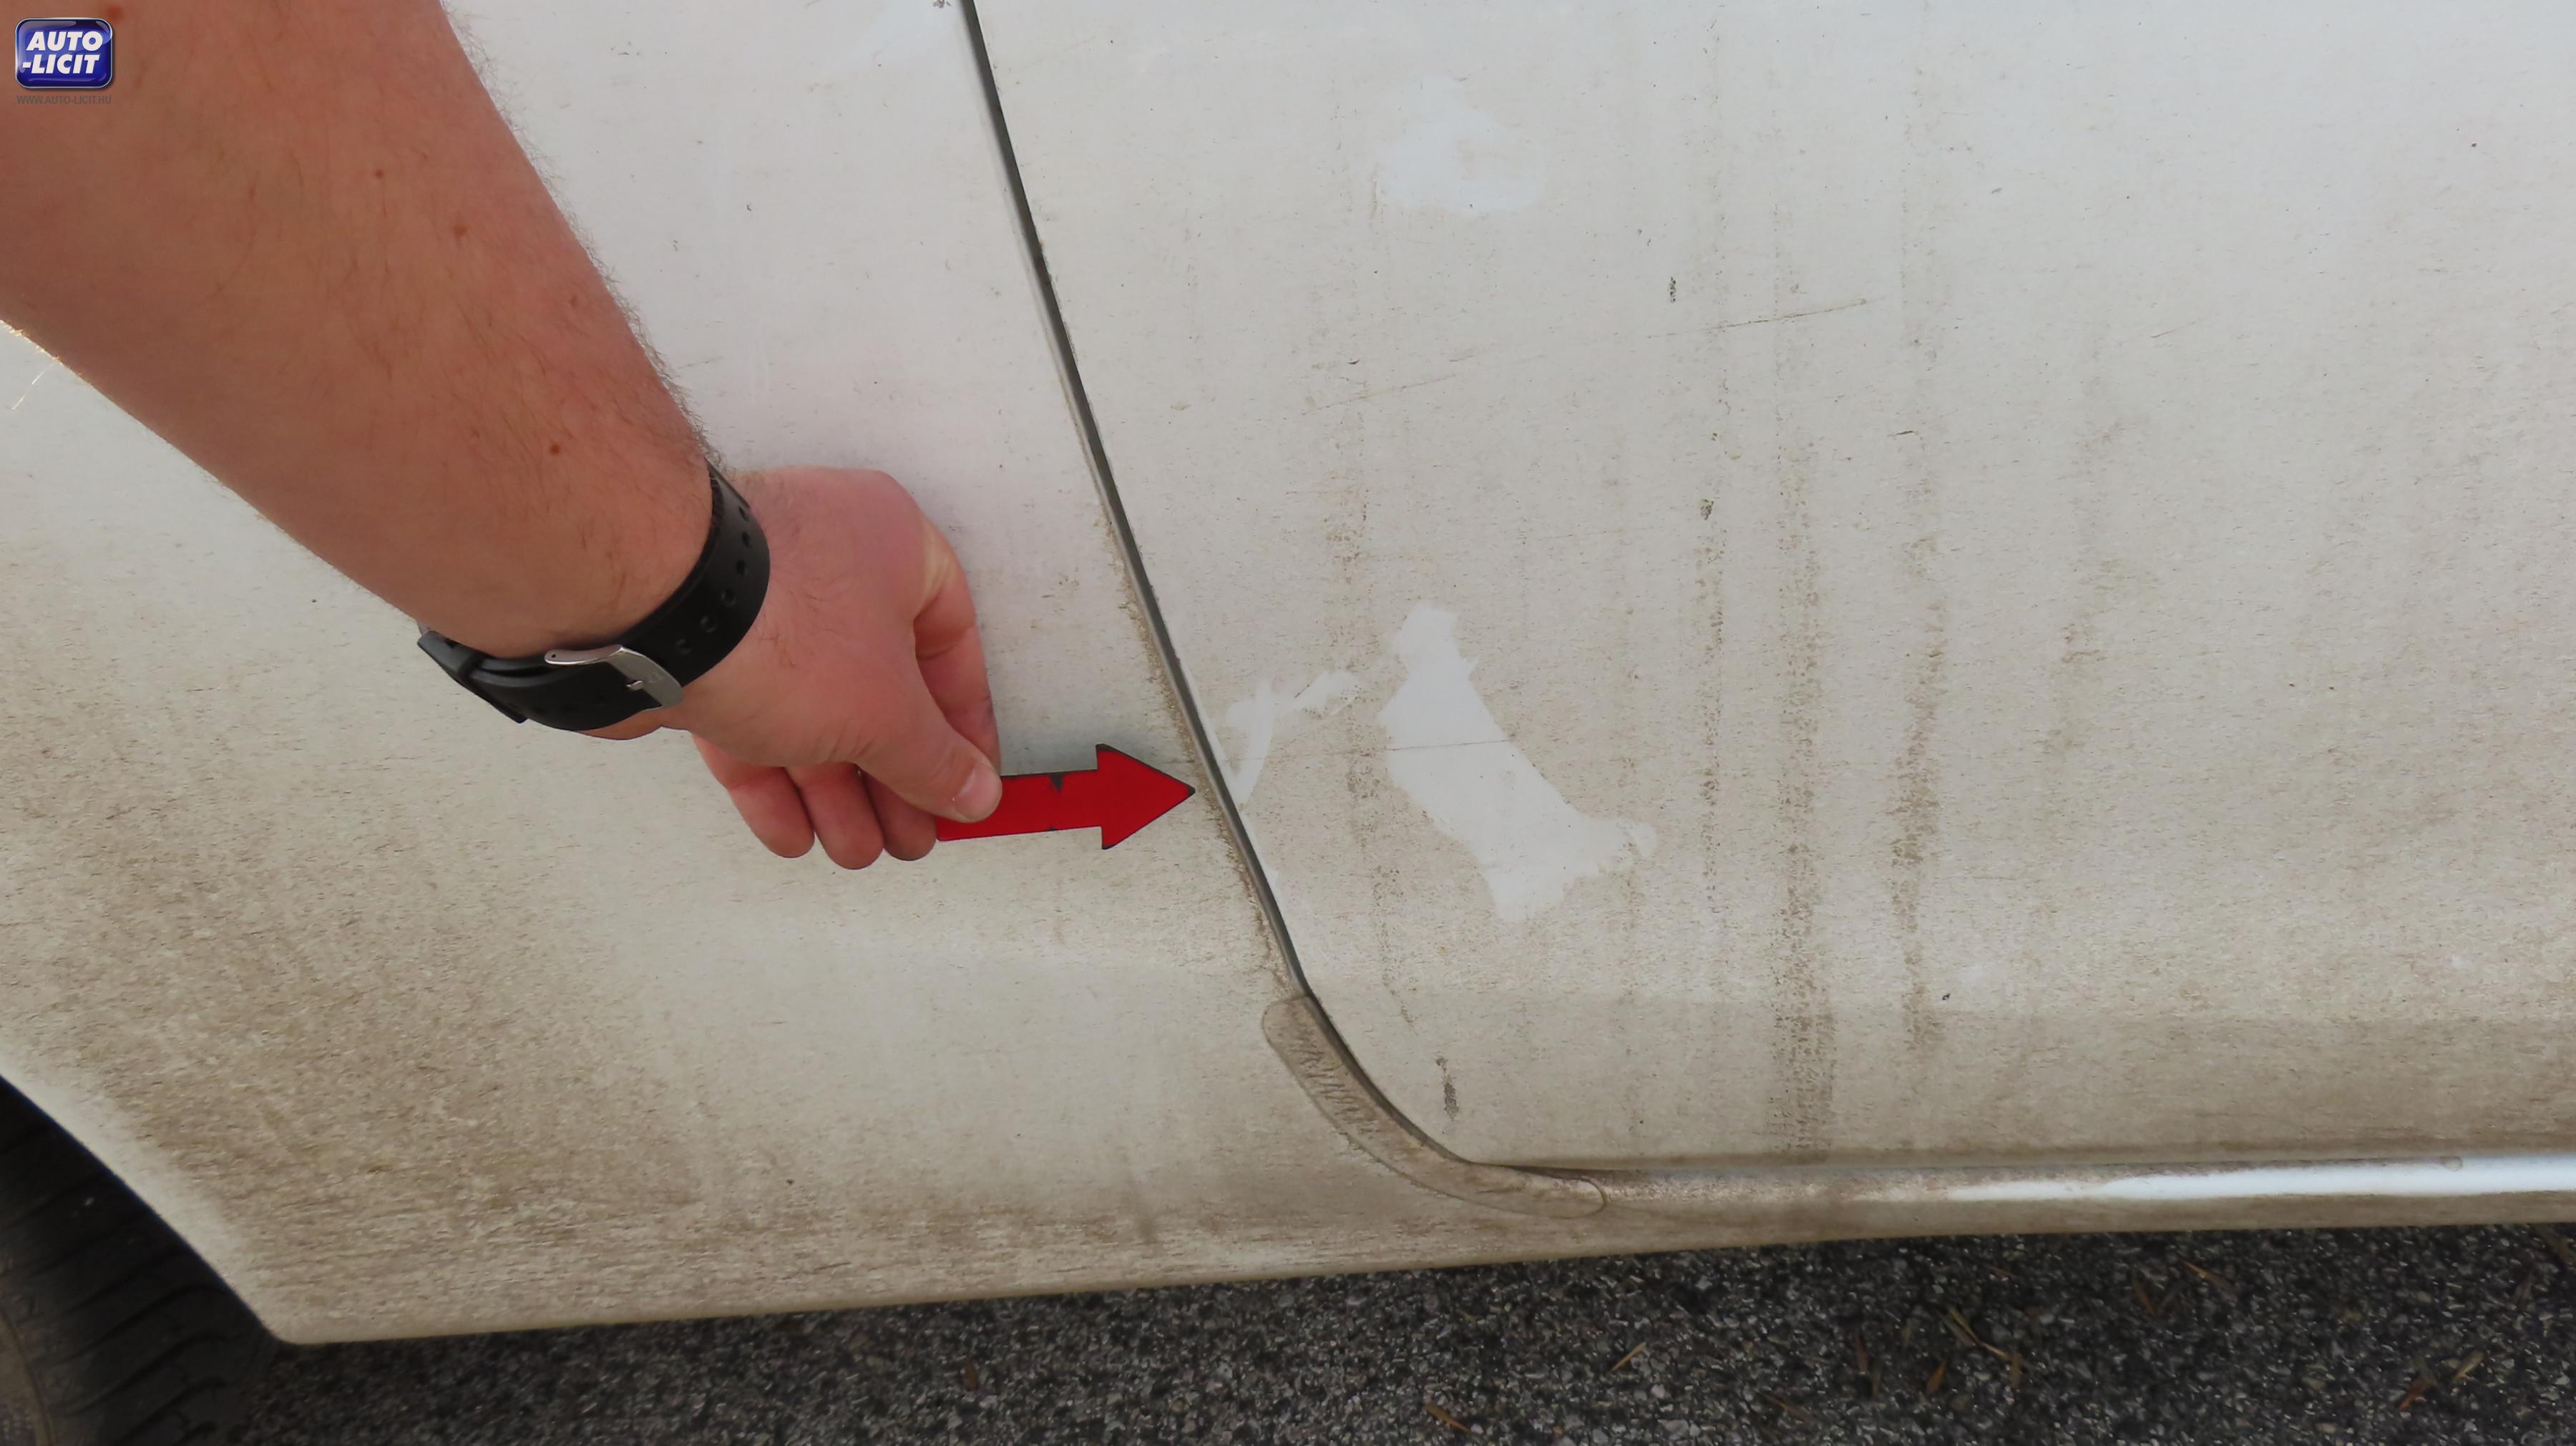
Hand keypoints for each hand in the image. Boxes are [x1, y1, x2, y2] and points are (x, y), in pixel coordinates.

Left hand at [593, 466, 1003, 866]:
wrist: (646, 613)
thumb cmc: (774, 619)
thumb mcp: (885, 712)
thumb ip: (933, 760)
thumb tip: (968, 790)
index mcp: (895, 547)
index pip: (952, 647)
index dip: (963, 728)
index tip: (966, 782)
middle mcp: (829, 564)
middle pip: (879, 688)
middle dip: (892, 776)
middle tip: (909, 831)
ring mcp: (758, 605)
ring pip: (813, 710)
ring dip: (836, 790)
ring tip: (854, 846)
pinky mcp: (700, 647)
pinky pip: (751, 717)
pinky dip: (773, 778)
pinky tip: (793, 829)